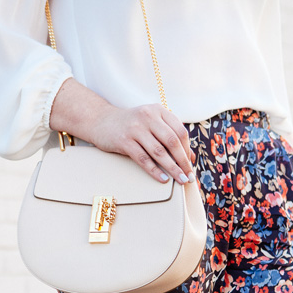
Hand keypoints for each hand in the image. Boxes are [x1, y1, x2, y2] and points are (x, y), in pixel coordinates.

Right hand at [49, 78, 195, 184]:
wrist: (101, 121)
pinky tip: (163, 179)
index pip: (180, 131)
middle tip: (189, 177)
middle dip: (183, 162)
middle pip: (172, 142)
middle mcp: (148, 117)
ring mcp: (136, 128)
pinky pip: (143, 159)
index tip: (190, 165)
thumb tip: (190, 157)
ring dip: (172, 168)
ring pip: (159, 152)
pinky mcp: (124, 141)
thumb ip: (169, 136)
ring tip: (180, 180)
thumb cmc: (131, 126)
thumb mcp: (151, 124)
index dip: (187, 150)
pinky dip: (155, 170)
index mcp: (158, 111)